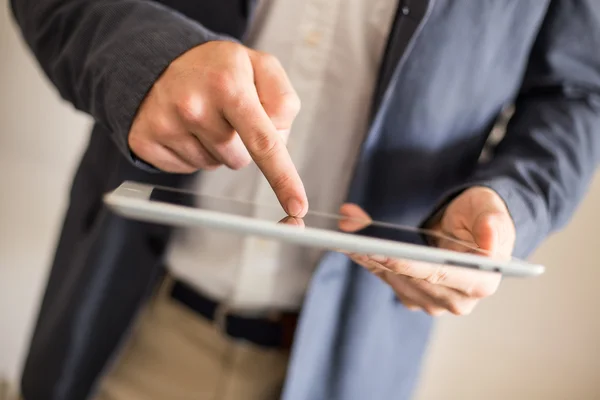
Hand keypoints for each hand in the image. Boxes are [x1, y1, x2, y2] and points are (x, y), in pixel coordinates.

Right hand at [128, 41, 306, 216]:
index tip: (298, 207)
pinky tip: (183, 126)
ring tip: (202, 116)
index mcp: (229, 84)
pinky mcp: (145, 140)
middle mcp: (194, 105)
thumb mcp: (260, 66)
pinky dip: (191, 152)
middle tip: (225, 113)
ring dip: (214, 148)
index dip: (283, 178)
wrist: (159, 58)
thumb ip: (283, 100)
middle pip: (240, 160)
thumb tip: (277, 141)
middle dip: (240, 143)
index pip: (263, 142)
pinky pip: (186, 168)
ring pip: (213, 165)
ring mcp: (166, 124)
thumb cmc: (219, 69)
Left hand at [339, 187, 515, 315]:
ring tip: (346, 234)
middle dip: (379, 256)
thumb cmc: (482, 216)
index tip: (382, 253)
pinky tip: (351, 244)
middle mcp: (456, 300)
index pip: (438, 275)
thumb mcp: (490, 210)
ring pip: (393, 280)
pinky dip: (368, 260)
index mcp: (481, 283)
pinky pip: (386, 278)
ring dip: (367, 257)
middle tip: (351, 235)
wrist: (471, 228)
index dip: (409, 265)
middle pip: (410, 279)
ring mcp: (433, 301)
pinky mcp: (413, 296)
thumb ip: (492, 224)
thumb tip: (491, 240)